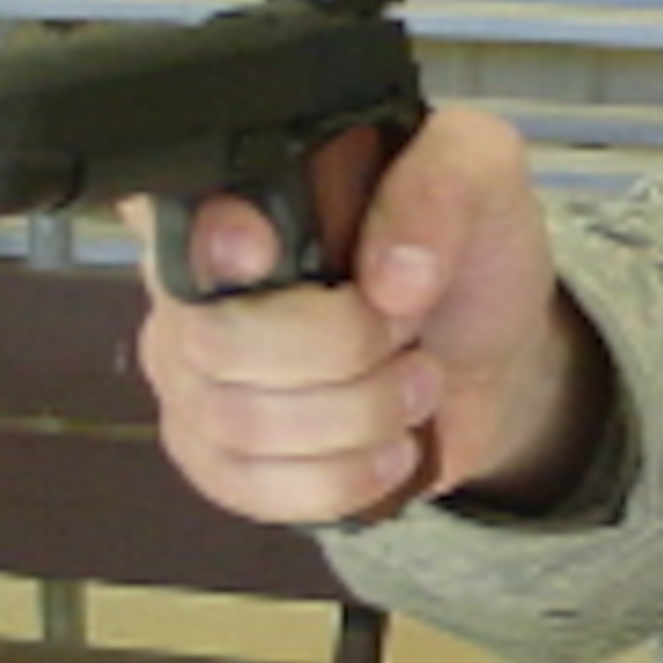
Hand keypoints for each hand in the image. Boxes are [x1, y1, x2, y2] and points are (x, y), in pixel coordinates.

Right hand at [130, 106, 593, 524]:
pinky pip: (247, 486)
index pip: (171, 214)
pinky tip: (385, 449)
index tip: (272, 255)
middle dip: (342, 351)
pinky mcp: (215, 454)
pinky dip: (340, 478)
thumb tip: (389, 275)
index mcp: (240, 188)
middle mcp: (192, 280)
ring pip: (238, 423)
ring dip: (358, 417)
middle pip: (215, 339)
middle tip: (407, 335)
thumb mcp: (483, 175)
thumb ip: (442, 184)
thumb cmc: (469, 253)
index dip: (214, 245)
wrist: (491, 356)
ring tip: (415, 385)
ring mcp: (191, 372)